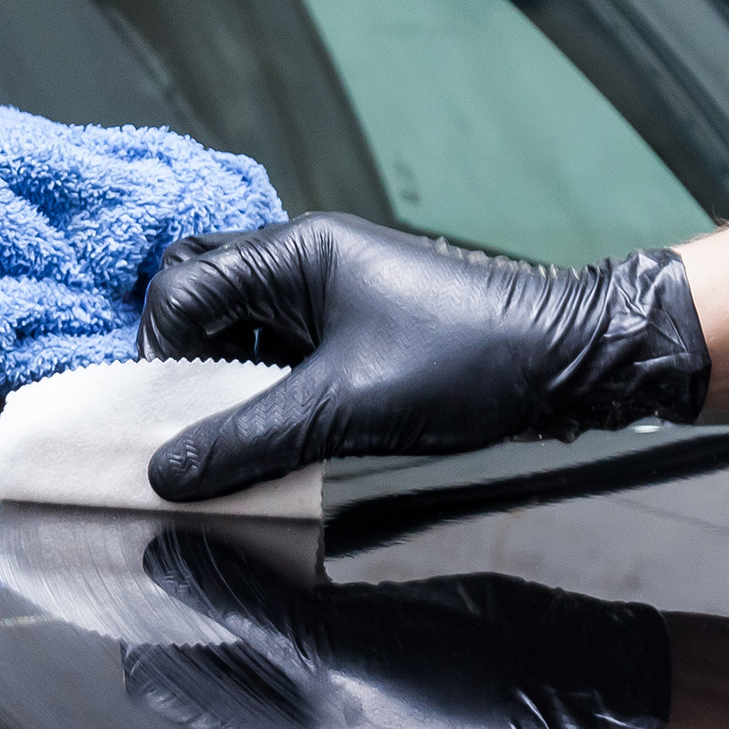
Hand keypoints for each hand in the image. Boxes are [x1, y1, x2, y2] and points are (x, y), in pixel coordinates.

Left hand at [120, 531, 671, 728]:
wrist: (547, 671)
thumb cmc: (447, 681)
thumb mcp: (336, 643)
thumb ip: (244, 603)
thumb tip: (155, 560)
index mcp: (267, 724)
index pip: (157, 681)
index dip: (125, 626)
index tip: (105, 552)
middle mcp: (279, 694)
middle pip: (184, 638)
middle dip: (156, 583)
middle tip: (132, 507)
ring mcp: (314, 653)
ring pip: (228, 601)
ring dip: (205, 556)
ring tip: (178, 491)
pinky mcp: (347, 613)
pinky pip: (279, 577)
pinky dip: (258, 544)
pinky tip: (252, 497)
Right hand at [137, 214, 708, 501]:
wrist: (567, 361)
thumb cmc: (467, 363)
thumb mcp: (344, 409)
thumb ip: (247, 440)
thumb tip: (164, 474)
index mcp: (293, 254)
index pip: (179, 291)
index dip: (161, 357)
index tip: (169, 420)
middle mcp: (303, 262)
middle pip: (200, 299)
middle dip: (183, 362)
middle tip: (193, 422)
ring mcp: (329, 294)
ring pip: (239, 331)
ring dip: (226, 383)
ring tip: (238, 435)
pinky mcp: (353, 330)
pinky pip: (279, 353)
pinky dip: (264, 392)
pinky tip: (279, 434)